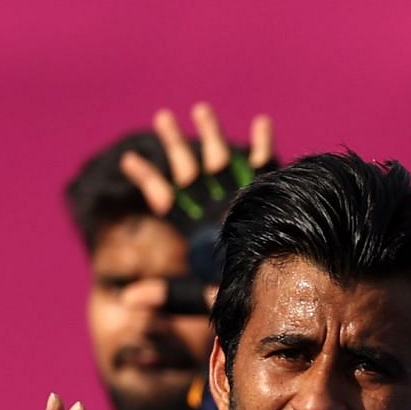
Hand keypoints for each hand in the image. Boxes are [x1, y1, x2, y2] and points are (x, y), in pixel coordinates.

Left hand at [119, 103, 275, 312]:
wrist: (285, 296)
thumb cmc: (242, 300)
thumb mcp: (202, 297)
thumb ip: (169, 295)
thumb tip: (125, 299)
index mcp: (194, 230)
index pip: (165, 199)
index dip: (147, 178)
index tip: (127, 159)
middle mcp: (214, 209)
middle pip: (190, 170)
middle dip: (175, 144)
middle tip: (161, 116)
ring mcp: (241, 199)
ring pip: (223, 160)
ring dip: (212, 134)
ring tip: (199, 109)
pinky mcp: (270, 196)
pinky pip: (267, 166)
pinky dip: (264, 145)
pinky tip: (260, 122)